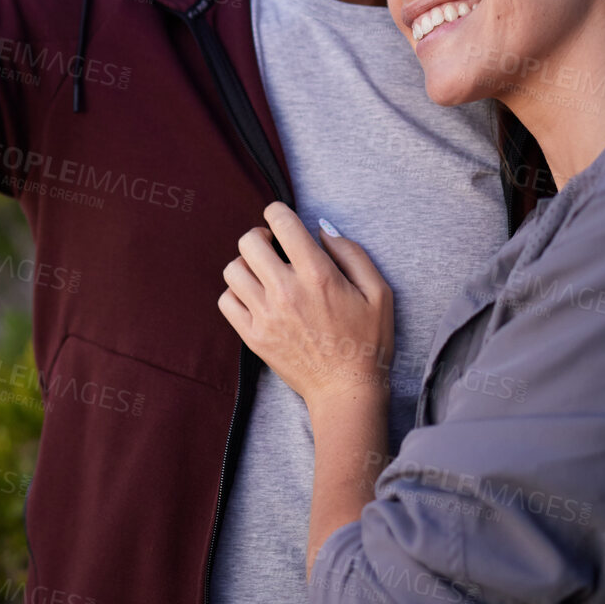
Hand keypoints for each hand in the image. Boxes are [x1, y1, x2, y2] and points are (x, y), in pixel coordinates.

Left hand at [218, 202, 393, 407]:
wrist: (347, 390)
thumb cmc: (368, 341)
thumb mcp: (378, 291)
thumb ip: (351, 253)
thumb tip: (321, 229)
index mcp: (317, 274)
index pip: (281, 222)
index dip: (278, 213)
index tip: (282, 220)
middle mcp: (286, 291)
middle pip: (248, 241)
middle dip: (260, 236)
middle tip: (273, 246)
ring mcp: (266, 315)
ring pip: (233, 269)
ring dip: (246, 264)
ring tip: (263, 273)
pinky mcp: (253, 336)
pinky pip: (226, 301)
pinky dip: (236, 293)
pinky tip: (254, 297)